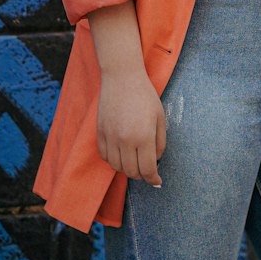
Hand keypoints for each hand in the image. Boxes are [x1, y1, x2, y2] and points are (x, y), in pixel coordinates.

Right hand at [96, 68, 166, 186]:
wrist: (122, 77)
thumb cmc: (145, 95)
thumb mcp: (160, 117)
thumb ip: (160, 142)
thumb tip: (156, 161)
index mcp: (144, 136)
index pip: (147, 170)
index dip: (153, 179)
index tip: (157, 181)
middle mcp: (125, 140)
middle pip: (132, 172)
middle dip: (141, 175)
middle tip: (147, 171)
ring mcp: (111, 137)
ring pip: (117, 167)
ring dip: (127, 169)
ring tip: (134, 161)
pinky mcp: (100, 133)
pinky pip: (105, 156)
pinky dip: (113, 160)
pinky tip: (121, 154)